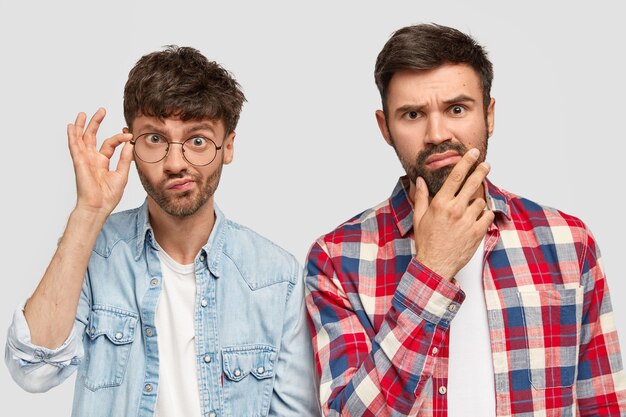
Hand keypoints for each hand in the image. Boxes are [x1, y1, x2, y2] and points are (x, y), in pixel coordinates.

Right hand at [67, 108, 132, 216]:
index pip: (110, 144)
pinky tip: (71, 126)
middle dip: (96, 123)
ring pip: (81, 138)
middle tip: (101, 110)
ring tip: (83, 113)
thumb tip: (129, 144)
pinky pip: (74, 147)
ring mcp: (85, 160)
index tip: (129, 135)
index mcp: (102, 161)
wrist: (99, 206)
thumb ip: (125, 158)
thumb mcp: (122, 174)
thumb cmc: (109, 195)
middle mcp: (92, 158)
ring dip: (82, 125)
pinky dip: (72, 136)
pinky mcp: (79, 162)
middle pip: (92, 136)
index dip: (119, 138)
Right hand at [412, 148, 493, 280]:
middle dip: (481, 171)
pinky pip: (487, 216)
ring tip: (470, 209)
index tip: (473, 153)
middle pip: (473, 183)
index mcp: (441, 204)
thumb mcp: (419, 218)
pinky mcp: (478, 232)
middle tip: (486, 165)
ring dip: (478, 202)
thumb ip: (422, 197)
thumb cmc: (426, 242)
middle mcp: (455, 210)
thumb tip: (420, 181)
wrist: (435, 265)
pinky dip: (484, 215)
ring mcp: (468, 221)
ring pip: (481, 201)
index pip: (456, 176)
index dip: (466, 162)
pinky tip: (476, 219)